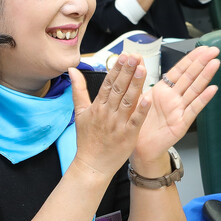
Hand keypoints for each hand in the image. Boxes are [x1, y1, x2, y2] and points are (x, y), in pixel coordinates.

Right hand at [68, 58, 149, 179]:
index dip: (116, 69)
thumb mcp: (80, 113)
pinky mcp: (128, 135)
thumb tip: (72, 70)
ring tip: (142, 69)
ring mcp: (118, 124)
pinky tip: (148, 98)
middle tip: (134, 56)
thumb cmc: (87, 140)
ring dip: (135, 85)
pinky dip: (141, 110)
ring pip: (128, 100)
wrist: (91, 164)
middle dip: (127, 71)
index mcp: (97, 106)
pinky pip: (135, 120)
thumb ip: (78, 89)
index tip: (124, 56)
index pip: (108, 83)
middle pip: (118, 88)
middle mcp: (108, 113)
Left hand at [132, 46, 220, 168]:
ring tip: (215, 64)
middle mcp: (174, 98)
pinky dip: (203, 99)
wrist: (139, 147)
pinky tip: (212, 89)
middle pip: (190, 77)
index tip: (203, 48)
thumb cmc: (140, 123)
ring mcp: (179, 110)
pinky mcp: (181, 123)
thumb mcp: (138, 97)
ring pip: (194, 90)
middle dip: (202, 63)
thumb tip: (138, 57)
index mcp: (163, 90)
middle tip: (214, 51)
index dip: (191, 58)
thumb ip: (140, 77)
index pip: (180, 70)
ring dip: (205, 76)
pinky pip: (193, 109)